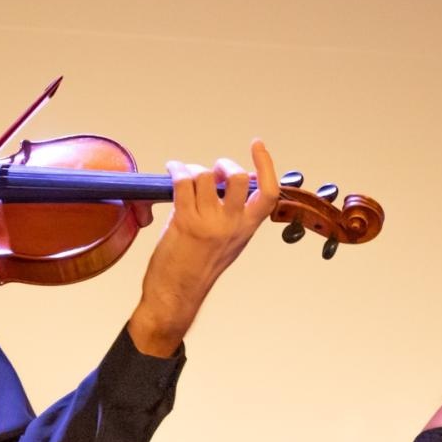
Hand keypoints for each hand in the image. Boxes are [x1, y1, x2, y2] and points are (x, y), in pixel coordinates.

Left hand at [127, 139, 278, 355]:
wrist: (177, 296)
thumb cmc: (197, 270)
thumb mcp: (227, 242)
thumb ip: (232, 215)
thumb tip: (226, 185)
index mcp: (247, 229)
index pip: (268, 192)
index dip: (266, 165)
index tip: (258, 146)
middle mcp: (232, 225)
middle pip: (238, 177)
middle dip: (223, 164)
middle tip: (212, 171)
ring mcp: (209, 223)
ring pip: (206, 176)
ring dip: (193, 169)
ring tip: (184, 176)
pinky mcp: (185, 222)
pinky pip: (183, 182)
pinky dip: (177, 170)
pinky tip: (173, 170)